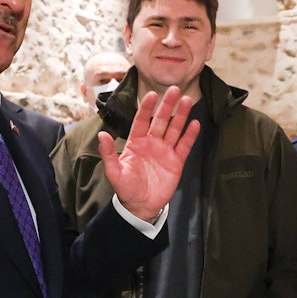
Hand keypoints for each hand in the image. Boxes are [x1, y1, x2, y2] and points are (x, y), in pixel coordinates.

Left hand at [99, 86, 199, 221]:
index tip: (152, 95)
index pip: (142, 121)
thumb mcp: (114, 172)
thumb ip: (109, 154)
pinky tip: (195, 123)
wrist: (141, 207)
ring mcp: (165, 151)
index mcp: (136, 142)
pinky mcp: (177, 162)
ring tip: (188, 101)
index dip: (147, 108)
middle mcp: (152, 143)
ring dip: (181, 115)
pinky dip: (190, 135)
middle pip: (161, 121)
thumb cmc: (126, 189)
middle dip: (168, 105)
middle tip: (175, 90)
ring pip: (175, 129)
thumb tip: (102, 135)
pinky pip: (184, 146)